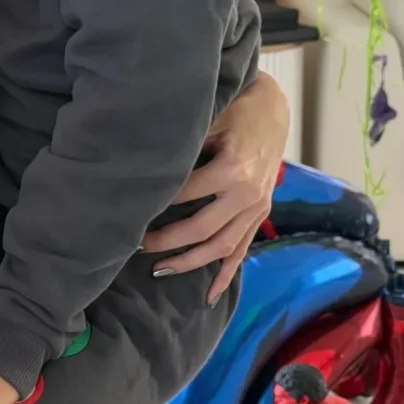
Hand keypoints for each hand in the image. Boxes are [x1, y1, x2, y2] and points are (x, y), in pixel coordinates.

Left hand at [142, 71, 288, 303]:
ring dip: (190, 262)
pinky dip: (226, 274)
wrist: (274, 108)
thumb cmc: (235, 109)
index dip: (156, 205)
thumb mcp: (210, 120)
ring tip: (160, 270)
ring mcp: (256, 207)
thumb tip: (144, 169)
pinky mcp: (260, 213)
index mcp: (232, 170)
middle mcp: (247, 194)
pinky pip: (242, 250)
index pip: (185, 195)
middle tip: (137, 246)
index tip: (129, 213)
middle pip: (201, 229)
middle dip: (167, 241)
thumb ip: (185, 147)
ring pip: (222, 246)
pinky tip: (210, 295)